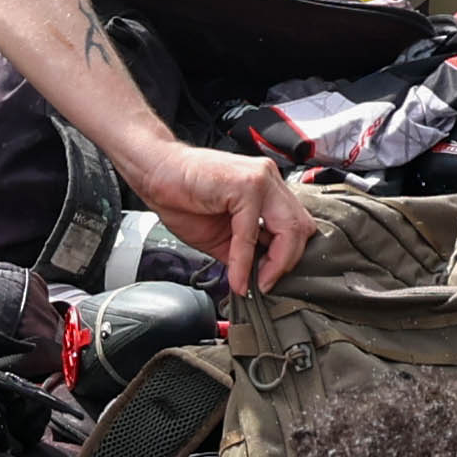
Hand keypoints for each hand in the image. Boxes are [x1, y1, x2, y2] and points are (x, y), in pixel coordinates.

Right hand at [136, 138, 311, 293]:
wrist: (154, 172)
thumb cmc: (182, 197)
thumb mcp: (220, 236)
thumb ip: (244, 252)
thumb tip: (257, 278)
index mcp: (268, 189)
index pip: (297, 226)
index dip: (288, 257)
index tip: (268, 279)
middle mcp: (269, 180)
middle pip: (302, 228)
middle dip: (287, 263)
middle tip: (266, 284)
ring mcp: (260, 179)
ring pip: (289, 228)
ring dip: (275, 264)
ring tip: (256, 283)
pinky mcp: (244, 185)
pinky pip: (251, 231)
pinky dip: (243, 260)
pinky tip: (235, 276)